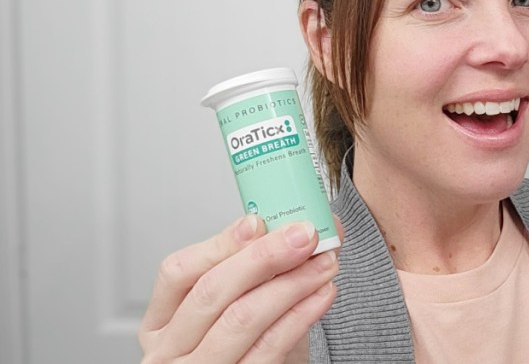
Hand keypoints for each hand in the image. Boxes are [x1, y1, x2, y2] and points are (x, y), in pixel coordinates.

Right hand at [139, 214, 341, 362]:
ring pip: (243, 317)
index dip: (220, 244)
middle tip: (303, 236)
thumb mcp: (236, 305)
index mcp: (162, 321)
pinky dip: (301, 315)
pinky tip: (321, 295)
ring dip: (291, 283)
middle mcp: (171, 349)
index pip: (177, 272)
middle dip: (263, 257)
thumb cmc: (243, 346)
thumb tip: (301, 228)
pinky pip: (271, 346)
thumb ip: (257, 267)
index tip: (259, 222)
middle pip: (212, 292)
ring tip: (323, 263)